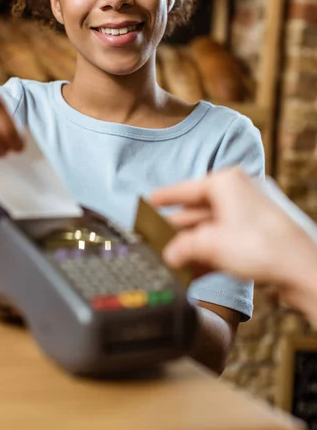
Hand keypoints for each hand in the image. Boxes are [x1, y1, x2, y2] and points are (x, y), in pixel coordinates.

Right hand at [150, 168, 307, 287]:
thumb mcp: (209, 244)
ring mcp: (249, 214)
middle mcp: (238, 193)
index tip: (150, 200)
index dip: (166, 197)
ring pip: (210, 228)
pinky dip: (208, 254)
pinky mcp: (257, 234)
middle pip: (197, 211)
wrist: (301, 269)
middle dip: (177, 229)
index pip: (186, 188)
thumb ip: (182, 247)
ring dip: (191, 246)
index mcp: (226, 182)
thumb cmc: (262, 246)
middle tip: (156, 239)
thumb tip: (168, 254)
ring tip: (171, 260)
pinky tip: (193, 271)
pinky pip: (224, 240)